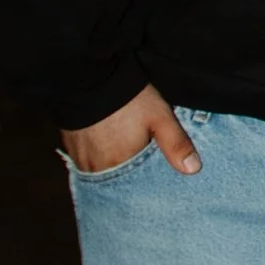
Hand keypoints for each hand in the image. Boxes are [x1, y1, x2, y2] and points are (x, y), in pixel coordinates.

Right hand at [61, 86, 200, 177]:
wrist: (91, 76)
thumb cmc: (129, 98)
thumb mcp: (160, 117)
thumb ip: (176, 144)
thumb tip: (193, 170)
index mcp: (120, 164)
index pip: (135, 188)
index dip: (145, 185)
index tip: (155, 185)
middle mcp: (97, 167)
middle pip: (117, 182)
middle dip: (129, 179)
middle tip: (139, 166)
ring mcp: (80, 158)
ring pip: (100, 173)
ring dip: (112, 169)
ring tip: (123, 157)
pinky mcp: (70, 147)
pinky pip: (86, 162)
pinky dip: (97, 159)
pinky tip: (106, 147)